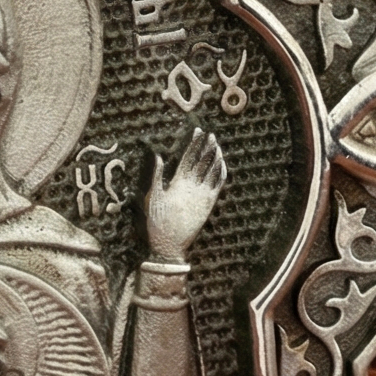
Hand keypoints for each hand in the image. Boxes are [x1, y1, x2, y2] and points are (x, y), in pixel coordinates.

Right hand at [145, 127, 227, 263]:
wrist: (170, 244)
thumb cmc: (158, 220)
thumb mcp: (153, 196)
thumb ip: (157, 175)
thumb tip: (159, 157)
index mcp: (178, 182)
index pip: (188, 156)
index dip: (194, 143)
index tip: (198, 131)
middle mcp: (192, 186)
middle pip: (202, 160)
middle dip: (207, 146)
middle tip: (211, 134)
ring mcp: (203, 195)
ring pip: (213, 171)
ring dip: (216, 157)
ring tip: (218, 146)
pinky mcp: (209, 204)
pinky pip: (219, 185)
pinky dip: (221, 173)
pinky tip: (222, 165)